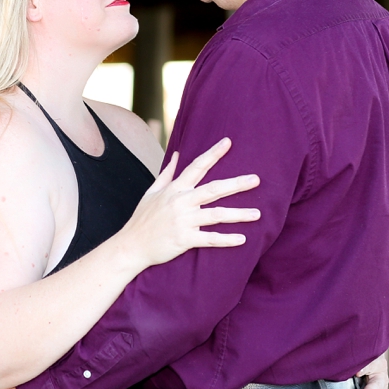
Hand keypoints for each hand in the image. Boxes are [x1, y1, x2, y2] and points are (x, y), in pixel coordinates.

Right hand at [122, 139, 259, 269]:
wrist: (131, 246)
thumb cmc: (142, 219)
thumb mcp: (151, 192)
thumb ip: (167, 174)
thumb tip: (176, 154)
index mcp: (175, 189)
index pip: (197, 167)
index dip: (213, 154)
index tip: (228, 142)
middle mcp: (181, 202)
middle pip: (214, 189)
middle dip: (236, 184)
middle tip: (256, 180)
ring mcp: (183, 221)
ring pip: (216, 215)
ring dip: (238, 214)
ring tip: (257, 213)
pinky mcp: (184, 239)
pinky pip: (209, 239)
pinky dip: (226, 240)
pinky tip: (242, 239)